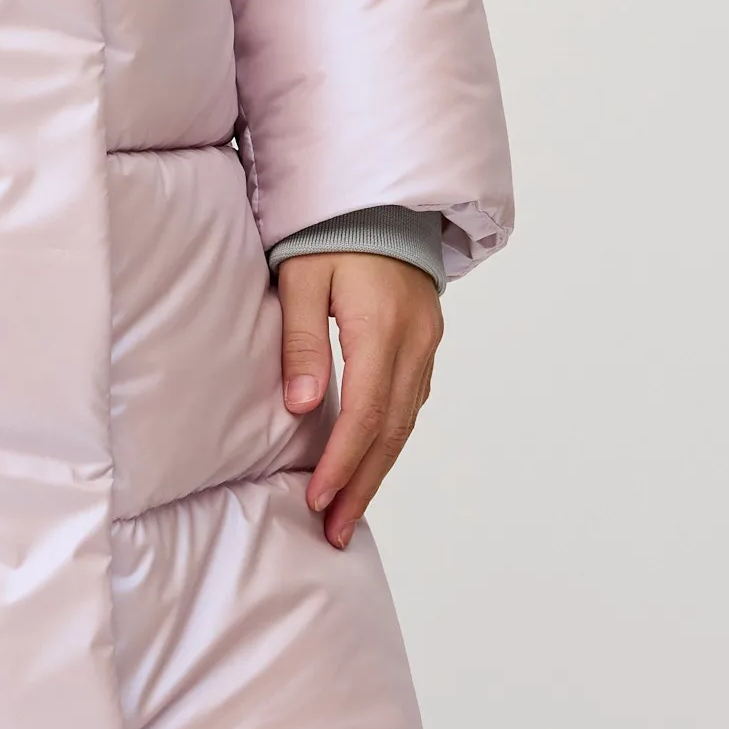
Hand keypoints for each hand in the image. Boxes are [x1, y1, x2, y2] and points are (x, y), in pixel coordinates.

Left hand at [278, 252, 443, 551]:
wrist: (381, 199)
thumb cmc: (333, 231)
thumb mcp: (302, 277)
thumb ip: (302, 340)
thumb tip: (304, 406)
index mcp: (382, 326)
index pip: (366, 412)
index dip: (343, 463)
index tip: (317, 499)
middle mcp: (414, 342)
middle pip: (392, 430)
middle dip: (362, 484)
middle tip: (333, 529)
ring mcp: (426, 344)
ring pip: (406, 422)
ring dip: (377, 469)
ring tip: (347, 512)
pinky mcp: (425, 343)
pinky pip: (411, 403)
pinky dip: (390, 440)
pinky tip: (369, 463)